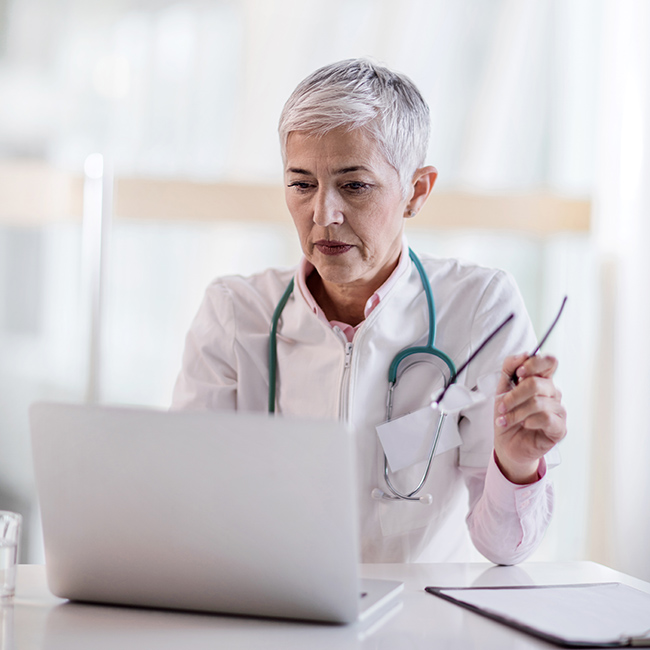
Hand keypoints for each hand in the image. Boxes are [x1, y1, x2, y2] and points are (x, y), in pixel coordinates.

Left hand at [493, 353, 566, 483]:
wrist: (506, 443)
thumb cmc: (507, 415)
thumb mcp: (502, 388)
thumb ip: (510, 368)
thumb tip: (524, 354)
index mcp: (541, 381)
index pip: (549, 361)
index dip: (535, 363)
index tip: (519, 373)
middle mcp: (553, 393)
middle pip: (537, 383)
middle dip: (514, 395)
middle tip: (501, 405)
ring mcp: (558, 411)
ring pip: (538, 402)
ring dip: (516, 411)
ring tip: (505, 420)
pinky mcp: (559, 428)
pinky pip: (547, 418)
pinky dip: (529, 420)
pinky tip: (523, 425)